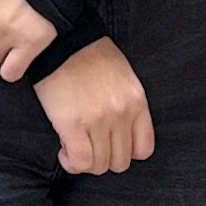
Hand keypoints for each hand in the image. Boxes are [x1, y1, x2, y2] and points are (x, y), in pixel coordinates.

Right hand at [33, 39, 153, 172]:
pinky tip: (64, 152)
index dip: (126, 151)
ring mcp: (98, 121)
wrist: (62, 39)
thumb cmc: (89, 55)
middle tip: (89, 145)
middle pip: (120, 162)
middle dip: (103, 158)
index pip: (143, 149)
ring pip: (99, 165)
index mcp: (136, 102)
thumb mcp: (123, 76)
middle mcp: (121, 114)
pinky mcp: (73, 125)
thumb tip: (119, 131)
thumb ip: (127, 104)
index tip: (111, 144)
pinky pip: (80, 161)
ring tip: (75, 147)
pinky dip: (71, 162)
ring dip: (86, 161)